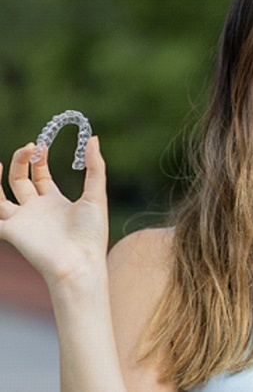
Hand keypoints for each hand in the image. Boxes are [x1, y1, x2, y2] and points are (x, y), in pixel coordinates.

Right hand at [0, 137, 108, 289]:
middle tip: (30, 146)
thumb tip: (93, 138)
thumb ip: (95, 167)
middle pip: (20, 179)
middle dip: (22, 160)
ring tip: (2, 161)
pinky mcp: (10, 231)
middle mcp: (36, 209)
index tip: (41, 144)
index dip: (38, 158)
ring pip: (0, 195)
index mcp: (55, 201)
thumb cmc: (91, 233)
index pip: (40, 175)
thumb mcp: (96, 194)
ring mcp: (22, 220)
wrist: (80, 262)